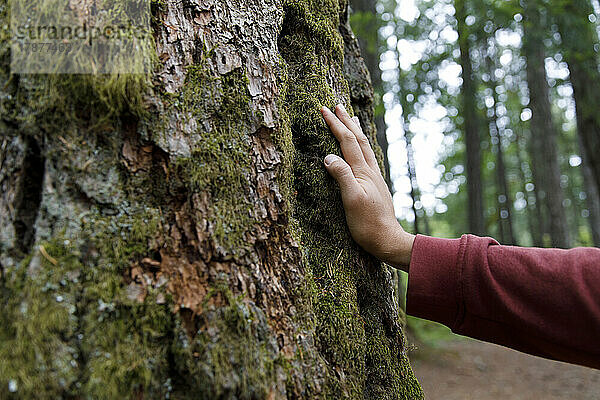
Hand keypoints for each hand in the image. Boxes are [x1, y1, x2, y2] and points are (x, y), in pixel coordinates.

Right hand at [321, 104, 414, 269]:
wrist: (387, 239)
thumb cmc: (367, 224)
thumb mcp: (351, 200)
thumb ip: (342, 176)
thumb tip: (328, 156)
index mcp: (363, 172)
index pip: (347, 141)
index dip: (336, 125)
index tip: (324, 110)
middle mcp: (370, 171)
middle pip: (358, 139)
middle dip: (346, 121)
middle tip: (337, 106)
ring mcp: (374, 178)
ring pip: (365, 147)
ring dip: (356, 130)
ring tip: (351, 119)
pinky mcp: (375, 186)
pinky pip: (367, 158)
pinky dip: (361, 146)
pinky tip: (361, 150)